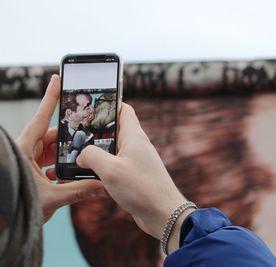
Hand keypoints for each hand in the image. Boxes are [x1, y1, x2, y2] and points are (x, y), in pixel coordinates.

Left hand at [16, 75, 106, 222]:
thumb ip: (79, 191)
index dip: (50, 98)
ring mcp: (28, 160)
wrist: (4, 225)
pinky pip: (49, 162)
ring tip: (82, 161)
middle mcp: (26, 150)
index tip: (57, 79)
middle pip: (51, 136)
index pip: (40, 118)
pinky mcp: (31, 170)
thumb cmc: (17, 206)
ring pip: (52, 150)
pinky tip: (71, 175)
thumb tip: (103, 186)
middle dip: (70, 139)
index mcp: (24, 148)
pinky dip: (61, 167)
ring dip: (66, 156)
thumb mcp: (51, 198)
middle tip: (87, 138)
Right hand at [76, 103, 189, 250]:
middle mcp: (137, 146)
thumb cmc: (141, 189)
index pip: (124, 110)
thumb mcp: (110, 170)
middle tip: (77, 134)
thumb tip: (82, 156)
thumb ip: (92, 156)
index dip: (109, 104)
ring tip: (79, 156)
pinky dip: (104, 168)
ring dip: (98, 152)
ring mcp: (137, 161)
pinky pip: (116, 166)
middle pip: (115, 130)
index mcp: (134, 137)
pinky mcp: (135, 176)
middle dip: (97, 131)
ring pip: (114, 150)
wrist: (164, 214)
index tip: (91, 105)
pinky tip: (91, 176)